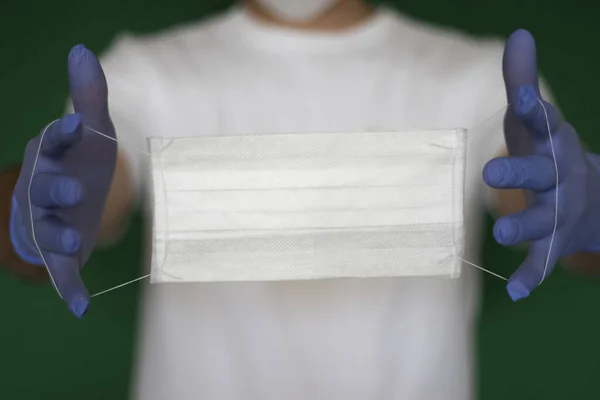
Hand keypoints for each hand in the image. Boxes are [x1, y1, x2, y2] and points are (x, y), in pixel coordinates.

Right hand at [10, 45, 116, 316]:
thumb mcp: (91, 131)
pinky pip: (62, 272)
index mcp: (53, 157)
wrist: (72, 199)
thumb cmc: (80, 160)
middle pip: (45, 190)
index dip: (65, 134)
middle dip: (57, 189)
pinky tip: (80, 307)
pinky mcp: (62, 253)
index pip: (55, 142)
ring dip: (59, 237)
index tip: (81, 122)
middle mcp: (44, 190)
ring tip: (72, 243)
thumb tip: (82, 49)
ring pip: (49, 230)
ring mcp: (51, 223)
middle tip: (76, 188)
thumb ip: (90, 95)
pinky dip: (69, 289)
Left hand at [483, 30, 599, 300]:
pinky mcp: (553, 243)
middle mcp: (558, 177)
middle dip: (519, 174)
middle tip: (491, 173)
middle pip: (540, 174)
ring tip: (502, 233)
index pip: (544, 126)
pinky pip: (542, 263)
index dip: (532, 113)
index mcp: (553, 144)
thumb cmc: (547, 153)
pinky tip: (515, 292)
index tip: (518, 101)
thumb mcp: (534, 122)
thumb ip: (521, 84)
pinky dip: (530, 278)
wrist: (588, 199)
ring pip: (540, 220)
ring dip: (523, 225)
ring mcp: (557, 212)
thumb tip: (519, 34)